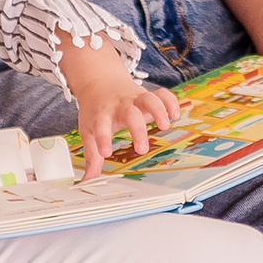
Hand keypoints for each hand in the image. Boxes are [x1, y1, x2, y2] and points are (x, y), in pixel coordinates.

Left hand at [63, 40, 176, 177]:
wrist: (100, 81)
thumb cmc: (95, 110)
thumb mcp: (88, 130)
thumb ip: (91, 156)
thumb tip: (87, 181)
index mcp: (102, 114)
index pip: (101, 125)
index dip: (103, 139)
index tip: (106, 153)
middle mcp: (120, 105)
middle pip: (130, 114)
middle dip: (138, 131)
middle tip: (142, 150)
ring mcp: (135, 98)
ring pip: (149, 99)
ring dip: (158, 111)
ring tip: (164, 126)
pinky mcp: (148, 95)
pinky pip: (162, 94)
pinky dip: (170, 102)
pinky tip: (174, 115)